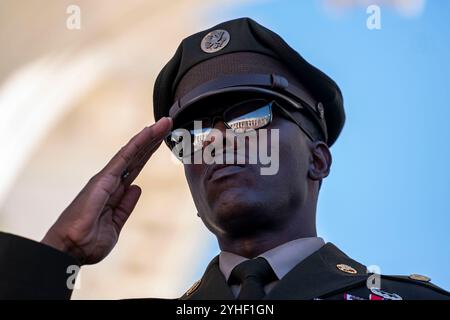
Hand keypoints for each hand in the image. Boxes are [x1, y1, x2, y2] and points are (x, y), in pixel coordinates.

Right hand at [41, 117, 171, 264]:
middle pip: (136, 156)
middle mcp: (110, 181)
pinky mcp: (103, 179)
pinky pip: (123, 158)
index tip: (163, 139)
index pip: (135, 167)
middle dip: (152, 140)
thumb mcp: (116, 223)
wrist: (70, 250)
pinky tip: (148, 133)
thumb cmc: (87, 241)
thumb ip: (126, 206)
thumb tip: (136, 188)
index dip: (149, 152)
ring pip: (131, 152)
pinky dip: (136, 144)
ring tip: (164, 122)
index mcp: (114, 192)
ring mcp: (107, 178)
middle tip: (167, 123)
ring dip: (148, 136)